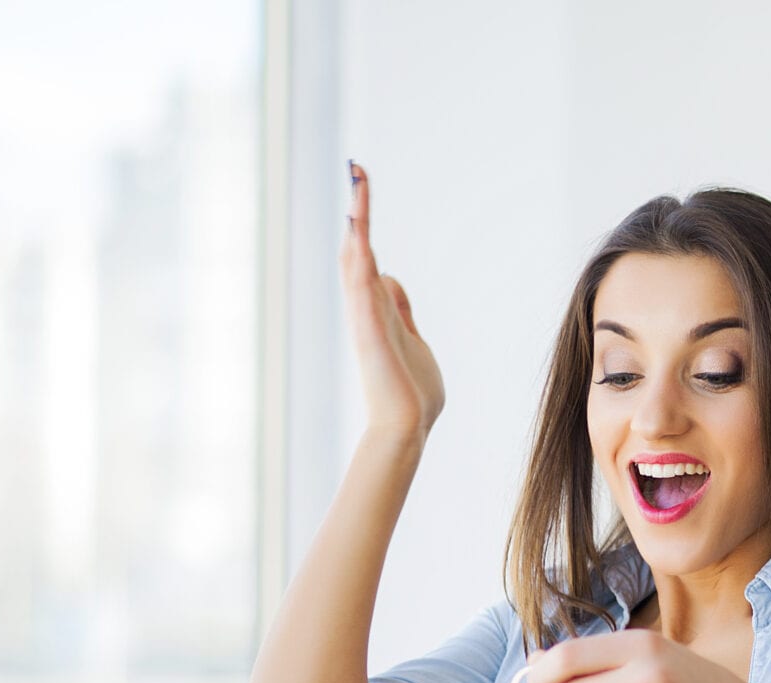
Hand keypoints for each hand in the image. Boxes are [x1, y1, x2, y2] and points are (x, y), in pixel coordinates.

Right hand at [339, 160, 444, 440]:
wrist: (408, 426)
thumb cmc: (413, 392)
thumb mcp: (414, 340)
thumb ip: (402, 311)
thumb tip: (392, 282)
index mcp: (378, 308)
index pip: (368, 255)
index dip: (365, 223)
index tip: (362, 187)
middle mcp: (366, 306)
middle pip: (357, 247)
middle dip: (358, 208)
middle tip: (356, 168)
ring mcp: (366, 315)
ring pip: (357, 257)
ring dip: (359, 219)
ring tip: (358, 180)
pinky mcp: (371, 328)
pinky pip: (364, 283)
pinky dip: (360, 254)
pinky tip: (359, 228)